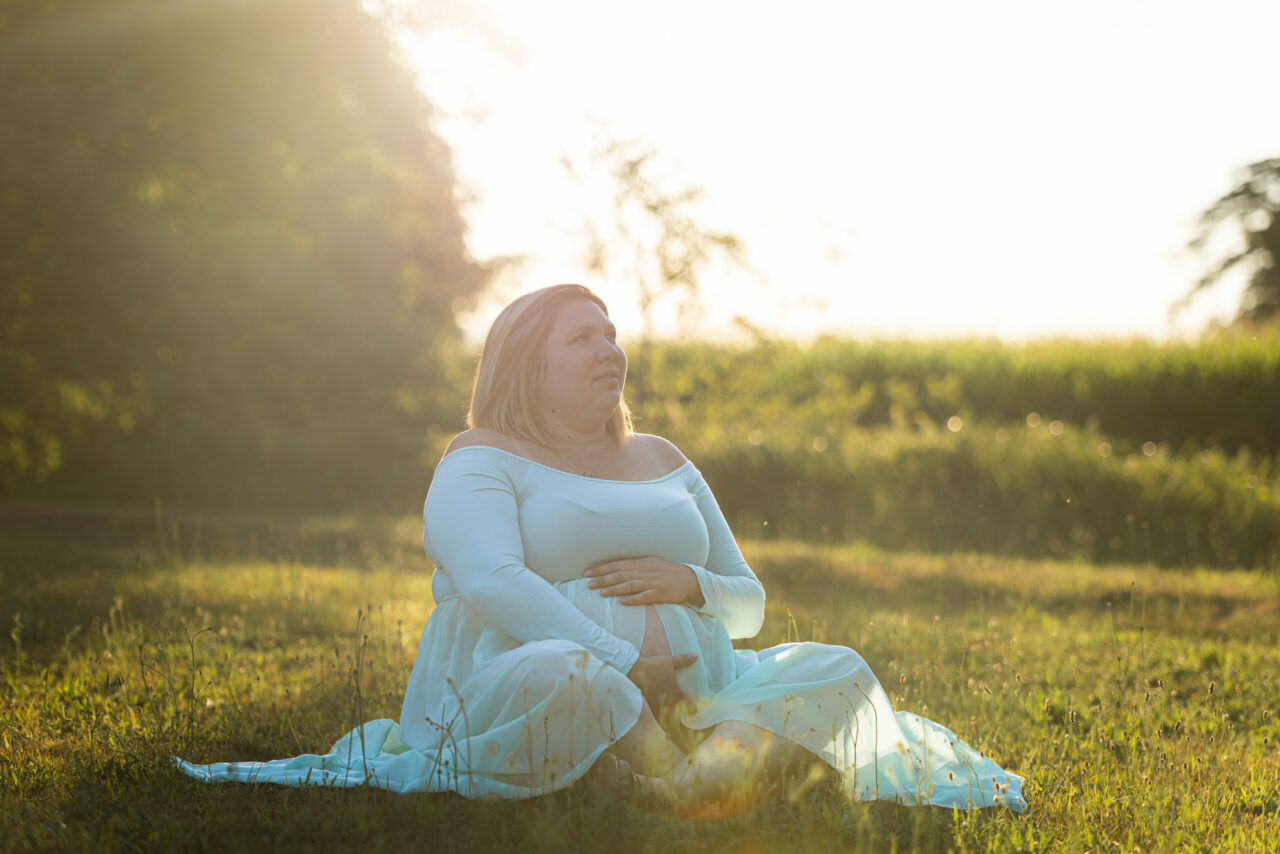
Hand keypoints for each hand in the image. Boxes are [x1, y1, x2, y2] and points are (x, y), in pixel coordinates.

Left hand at [585, 557, 704, 606]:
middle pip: (620, 575)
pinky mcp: (659, 592)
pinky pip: (644, 596)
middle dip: (603, 579)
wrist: (688, 579)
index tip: (587, 573)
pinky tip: (623, 602)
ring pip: (629, 585)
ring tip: (601, 593)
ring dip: (614, 589)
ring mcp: (652, 582)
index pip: (617, 565)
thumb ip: (633, 565)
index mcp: (641, 563)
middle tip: (588, 584)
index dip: (601, 568)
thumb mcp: (649, 563)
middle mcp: (644, 571)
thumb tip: (615, 568)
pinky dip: (633, 599)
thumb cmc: (666, 572)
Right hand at [627, 653, 696, 720]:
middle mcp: (669, 702)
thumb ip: (683, 660)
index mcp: (676, 692)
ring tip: (680, 728)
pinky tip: (667, 727)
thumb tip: (696, 655)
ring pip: (670, 722)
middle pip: (682, 718)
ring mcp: (659, 707)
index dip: (695, 710)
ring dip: (676, 725)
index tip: (697, 711)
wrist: (634, 671)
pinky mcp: (650, 708)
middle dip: (687, 721)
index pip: (691, 707)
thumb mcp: (669, 661)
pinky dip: (664, 724)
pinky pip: (659, 720)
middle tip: (690, 722)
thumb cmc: (653, 666)